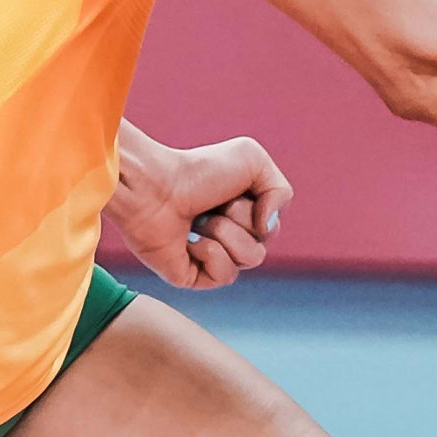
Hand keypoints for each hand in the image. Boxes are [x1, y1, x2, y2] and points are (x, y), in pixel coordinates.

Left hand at [109, 134, 292, 290]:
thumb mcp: (253, 159)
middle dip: (241, 218)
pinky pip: (225, 276)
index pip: (272, 225)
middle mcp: (227, 237)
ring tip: (198, 220)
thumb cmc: (198, 169)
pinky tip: (189, 240)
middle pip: (264, 243)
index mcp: (241, 213)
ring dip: (225, 233)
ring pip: (250, 259)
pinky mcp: (193, 277)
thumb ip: (281, 191)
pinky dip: (210, 253)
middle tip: (211, 204)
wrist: (155, 185)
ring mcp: (210, 259)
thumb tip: (267, 228)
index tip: (231, 188)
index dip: (258, 206)